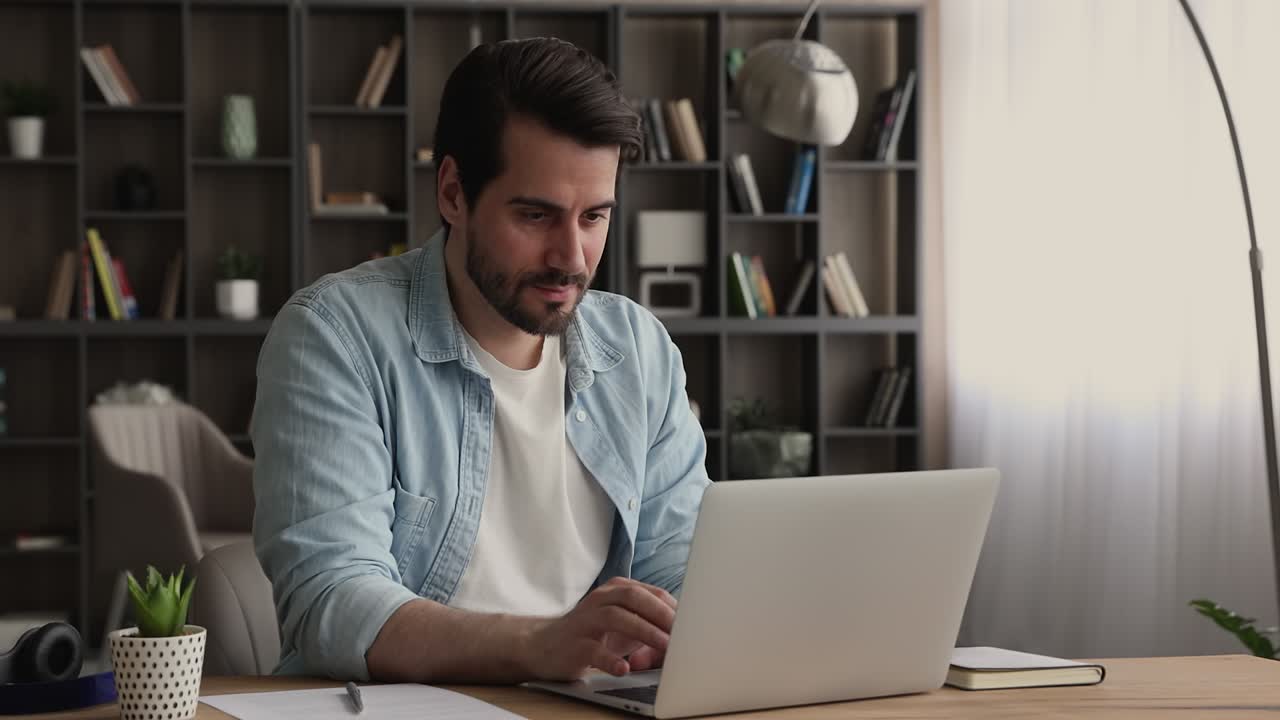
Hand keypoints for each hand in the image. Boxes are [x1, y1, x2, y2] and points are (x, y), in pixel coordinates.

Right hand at [523, 577, 677, 680]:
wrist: (544, 645)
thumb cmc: (594, 634)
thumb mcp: (625, 626)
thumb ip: (652, 626)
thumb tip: (685, 639)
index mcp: (617, 590)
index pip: (652, 594)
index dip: (674, 608)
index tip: (695, 624)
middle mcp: (601, 599)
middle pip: (634, 598)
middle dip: (662, 614)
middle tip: (684, 633)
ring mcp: (586, 620)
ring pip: (617, 617)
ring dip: (645, 631)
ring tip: (665, 646)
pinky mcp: (574, 644)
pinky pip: (593, 650)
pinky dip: (610, 659)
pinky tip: (624, 668)